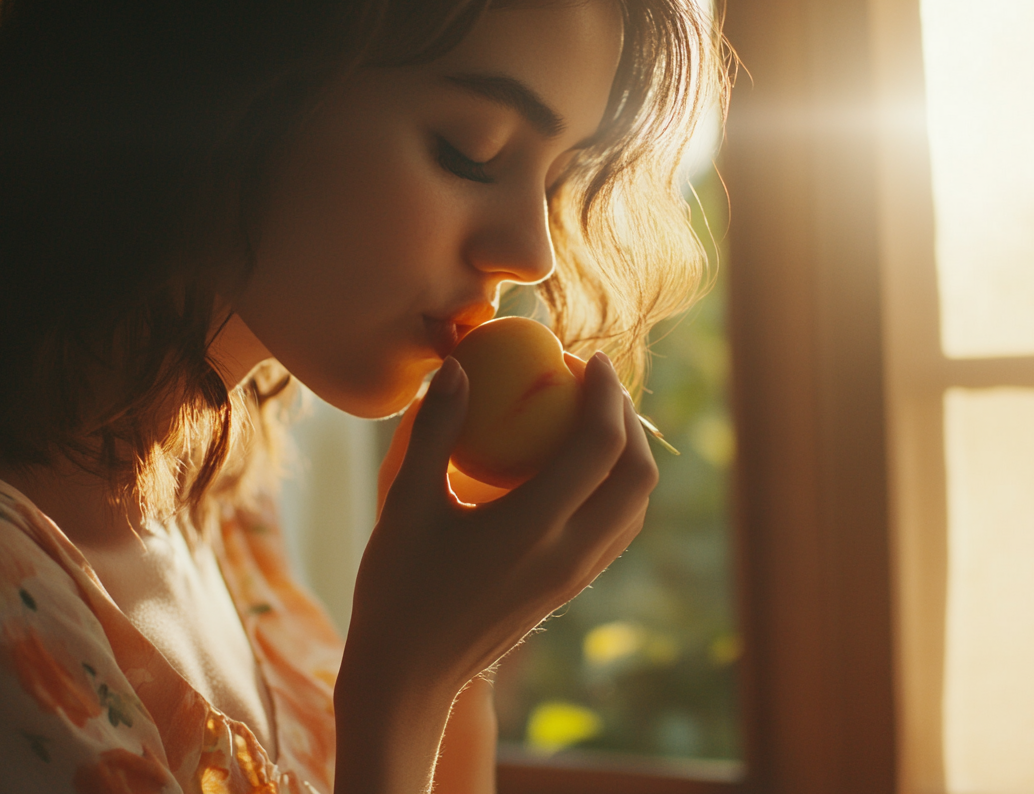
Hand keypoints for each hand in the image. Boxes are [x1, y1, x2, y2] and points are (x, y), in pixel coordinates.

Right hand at [348, 350, 655, 698]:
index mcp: (533, 528)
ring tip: (592, 418)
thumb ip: (433, 430)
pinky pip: (616, 530)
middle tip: (595, 383)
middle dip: (629, 419)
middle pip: (638, 476)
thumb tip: (456, 366)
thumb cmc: (396, 587)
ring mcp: (574, 578)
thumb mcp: (404, 502)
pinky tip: (574, 468)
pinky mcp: (569, 590)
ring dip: (628, 455)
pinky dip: (613, 489)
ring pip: (635, 507)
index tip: (583, 358)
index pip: (600, 446)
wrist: (408, 675)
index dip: (604, 392)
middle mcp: (568, 555)